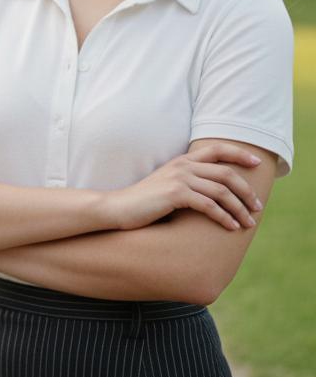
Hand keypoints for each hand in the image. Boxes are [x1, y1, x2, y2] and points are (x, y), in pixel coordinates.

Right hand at [105, 144, 263, 230]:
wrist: (118, 208)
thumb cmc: (144, 201)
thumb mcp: (168, 185)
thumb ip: (189, 182)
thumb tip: (215, 192)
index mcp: (182, 160)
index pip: (217, 149)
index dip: (240, 153)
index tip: (257, 162)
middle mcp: (183, 166)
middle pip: (226, 173)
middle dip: (246, 191)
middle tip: (257, 207)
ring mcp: (179, 179)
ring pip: (222, 191)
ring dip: (240, 208)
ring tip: (248, 222)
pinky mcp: (175, 194)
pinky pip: (209, 205)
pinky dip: (224, 217)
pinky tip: (231, 227)